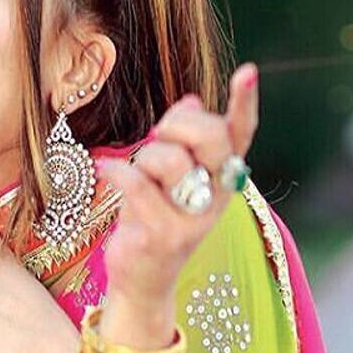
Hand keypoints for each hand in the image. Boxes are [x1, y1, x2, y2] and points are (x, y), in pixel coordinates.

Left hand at [97, 63, 258, 317]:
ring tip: (131, 169)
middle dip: (178, 125)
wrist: (141, 281)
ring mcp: (192, 221)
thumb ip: (180, 141)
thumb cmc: (151, 219)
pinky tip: (105, 169)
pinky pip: (138, 185)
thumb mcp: (166, 176)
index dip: (245, 103)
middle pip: (211, 138)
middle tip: (157, 136)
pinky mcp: (163, 237)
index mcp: (221, 179)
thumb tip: (192, 100)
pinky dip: (117, 171)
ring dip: (144, 156)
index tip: (247, 71)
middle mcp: (216, 199)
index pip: (240, 135)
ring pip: (171, 160)